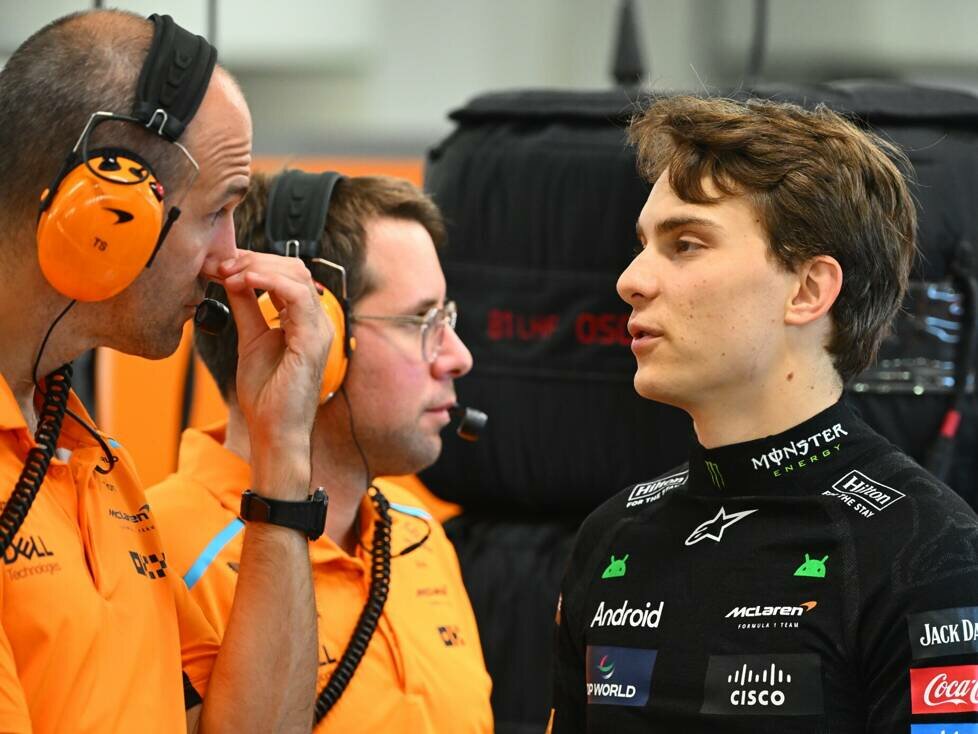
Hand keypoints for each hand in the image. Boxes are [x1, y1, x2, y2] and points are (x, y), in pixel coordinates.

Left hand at [208, 252, 331, 495]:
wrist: (273, 431)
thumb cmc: (266, 395)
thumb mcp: (250, 340)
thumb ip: (246, 308)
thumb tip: (233, 279)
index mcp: (305, 321)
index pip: (288, 275)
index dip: (256, 262)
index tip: (222, 265)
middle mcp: (318, 322)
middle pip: (294, 268)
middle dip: (255, 259)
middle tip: (221, 264)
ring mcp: (319, 330)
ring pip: (297, 276)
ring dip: (258, 267)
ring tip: (228, 272)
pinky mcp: (313, 341)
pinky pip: (296, 297)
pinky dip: (269, 282)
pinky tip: (244, 281)